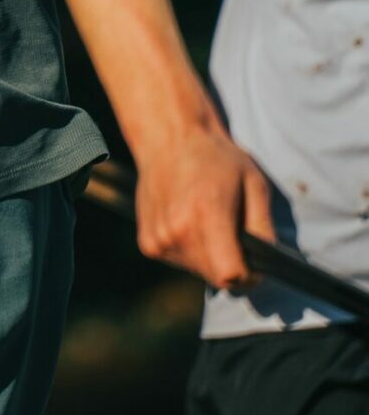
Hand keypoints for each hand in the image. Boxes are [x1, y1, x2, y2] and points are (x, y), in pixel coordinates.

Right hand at [133, 128, 275, 289]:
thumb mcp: (254, 183)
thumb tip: (267, 263)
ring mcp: (159, 239)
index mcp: (207, 215)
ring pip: (198, 271)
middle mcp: (178, 231)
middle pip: (216, 277)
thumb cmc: (216, 157)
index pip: (230, 276)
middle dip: (229, 263)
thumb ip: (264, 228)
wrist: (168, 138)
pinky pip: (179, 261)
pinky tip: (186, 220)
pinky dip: (188, 249)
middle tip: (228, 229)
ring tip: (205, 219)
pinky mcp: (147, 243)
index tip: (251, 258)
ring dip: (208, 256)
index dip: (249, 274)